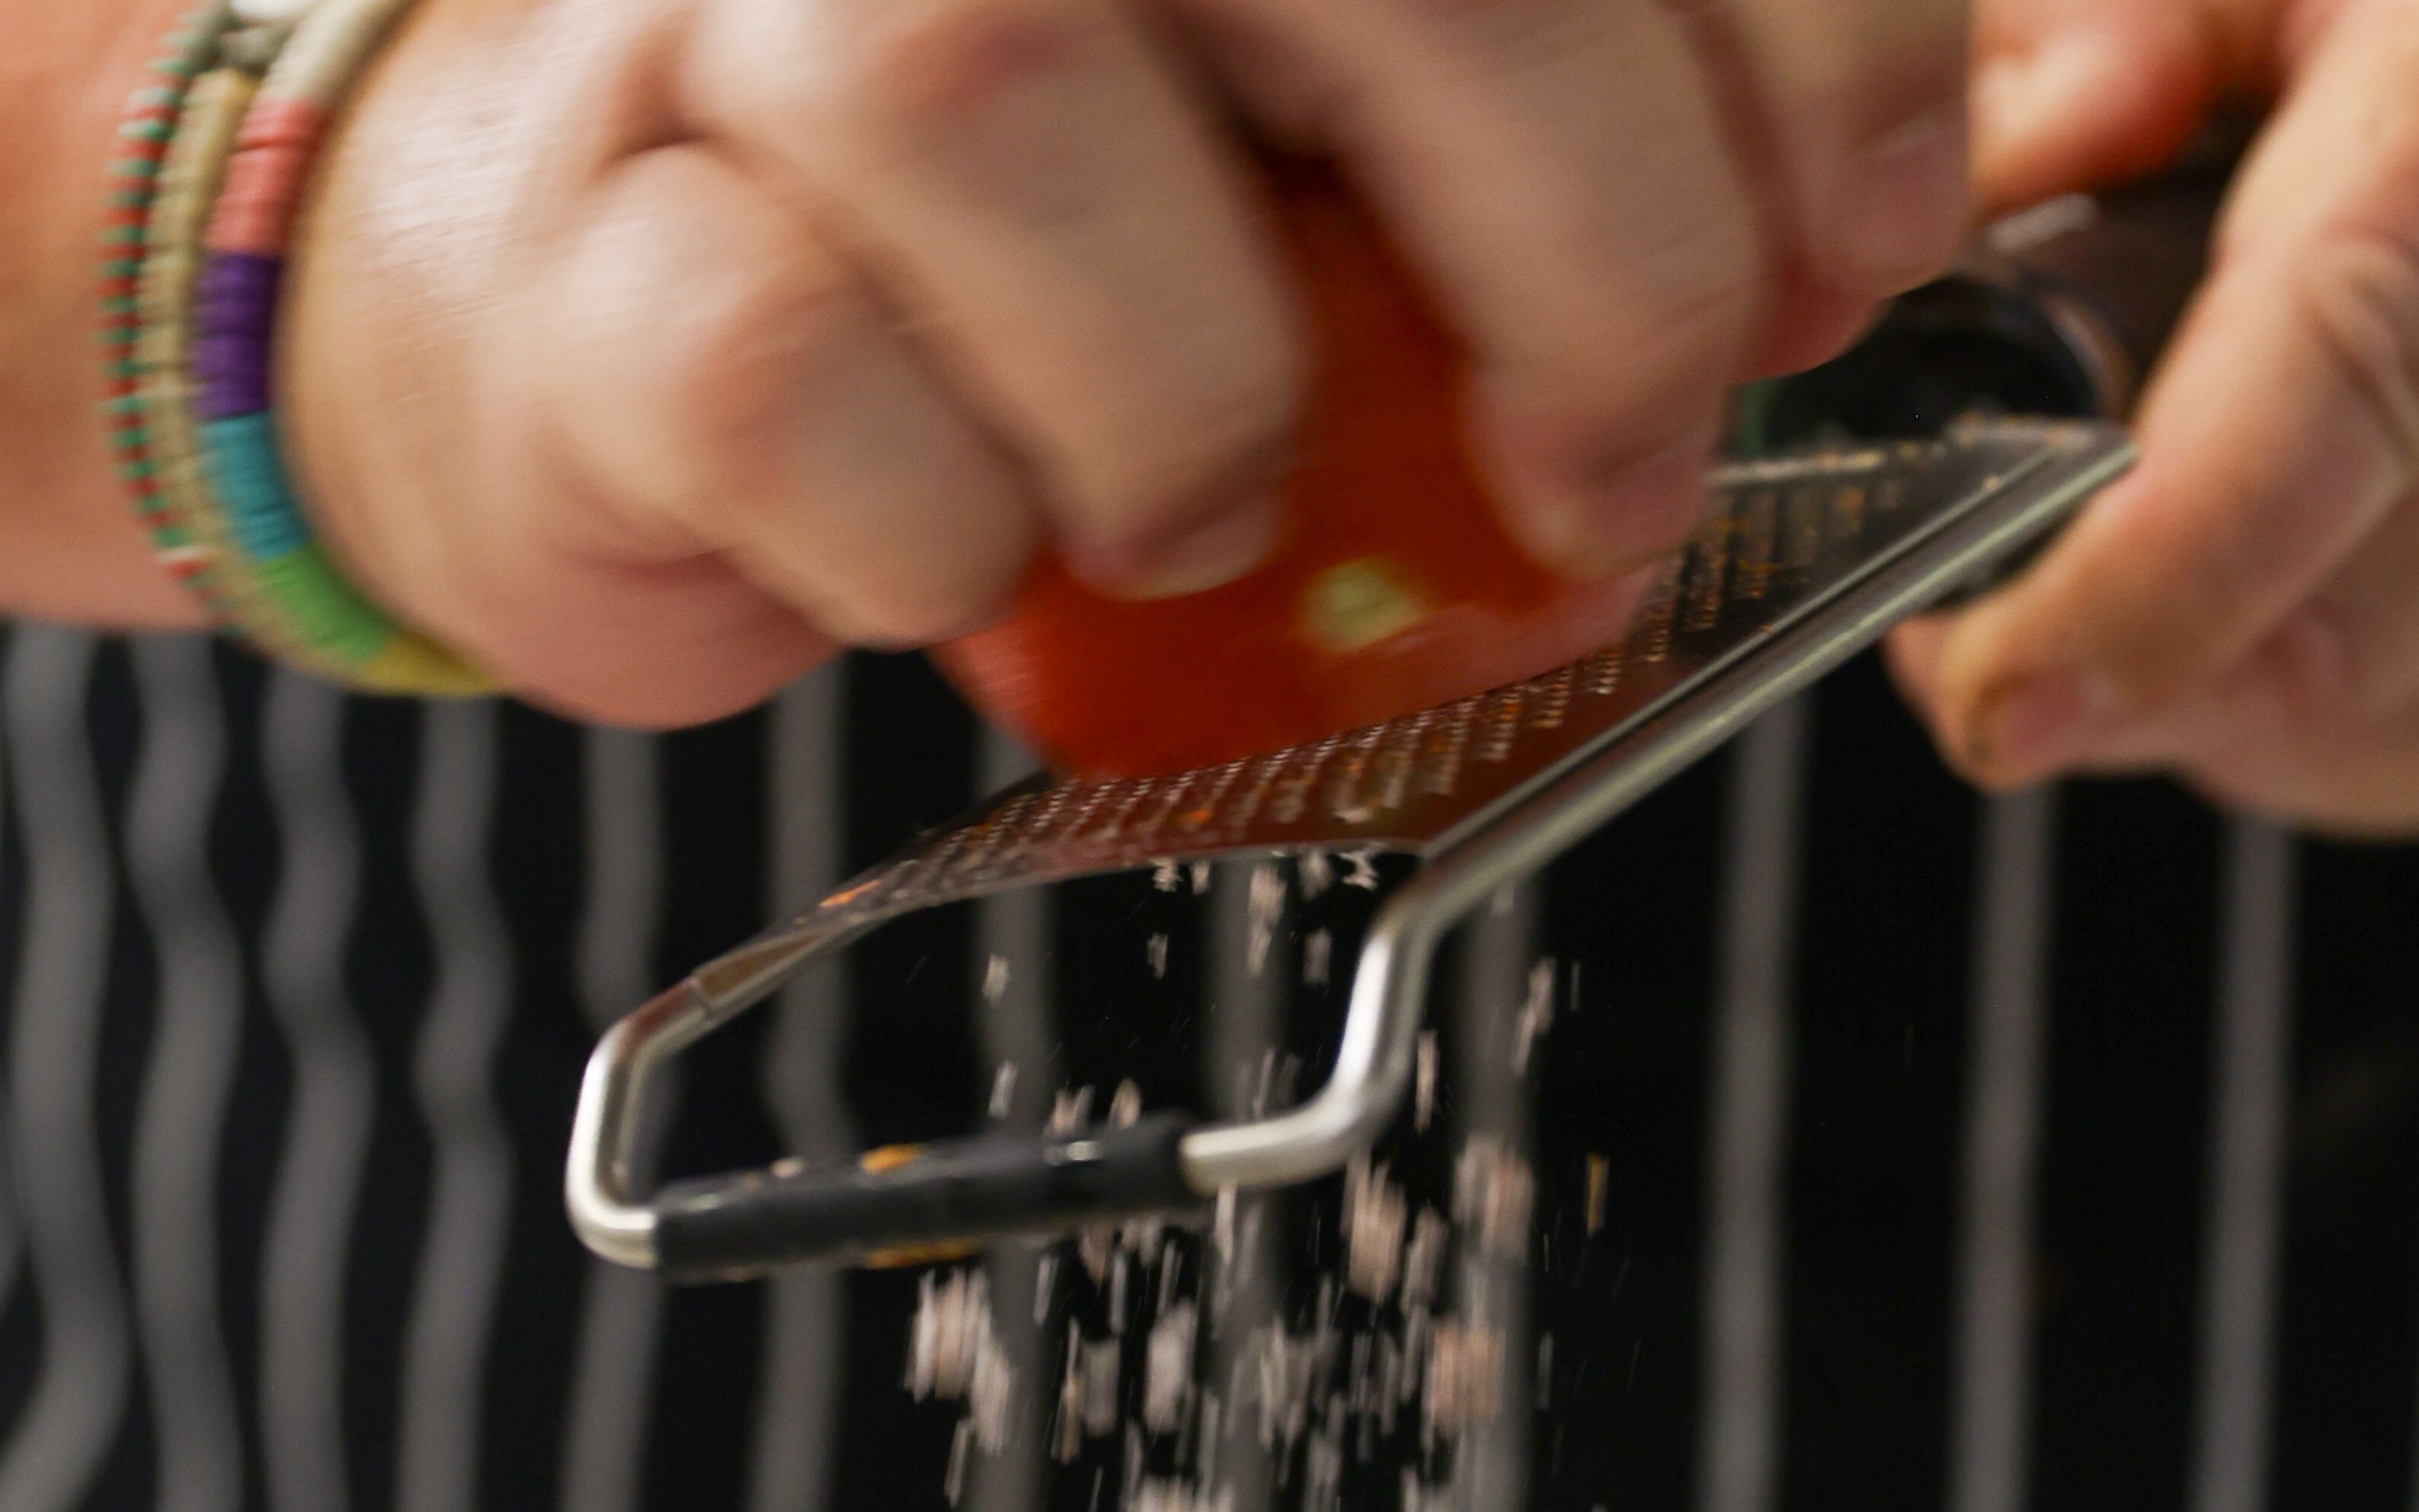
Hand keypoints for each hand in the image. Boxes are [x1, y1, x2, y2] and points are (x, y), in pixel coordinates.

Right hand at [288, 0, 1975, 722]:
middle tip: (1608, 458)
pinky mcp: (585, 263)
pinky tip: (986, 550)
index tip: (1850, 245)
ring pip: (990, 89)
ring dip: (1193, 385)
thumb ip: (1537, 112)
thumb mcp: (1309, 126)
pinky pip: (784, 372)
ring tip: (1208, 503)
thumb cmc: (991, 239)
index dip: (1796, 35)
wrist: (569, 305)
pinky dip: (947, 524)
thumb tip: (1830, 223)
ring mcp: (723, 19)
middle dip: (1577, 239)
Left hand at [1895, 0, 2418, 829]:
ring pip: (2345, 725)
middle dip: (2113, 646)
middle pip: (2333, 611)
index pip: (2356, 359)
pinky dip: (2297, 718)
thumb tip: (1965, 194)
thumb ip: (2108, 30)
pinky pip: (2406, 772)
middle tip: (1985, 590)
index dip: (2153, 556)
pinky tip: (2324, 572)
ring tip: (2183, 529)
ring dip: (2194, 681)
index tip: (1993, 681)